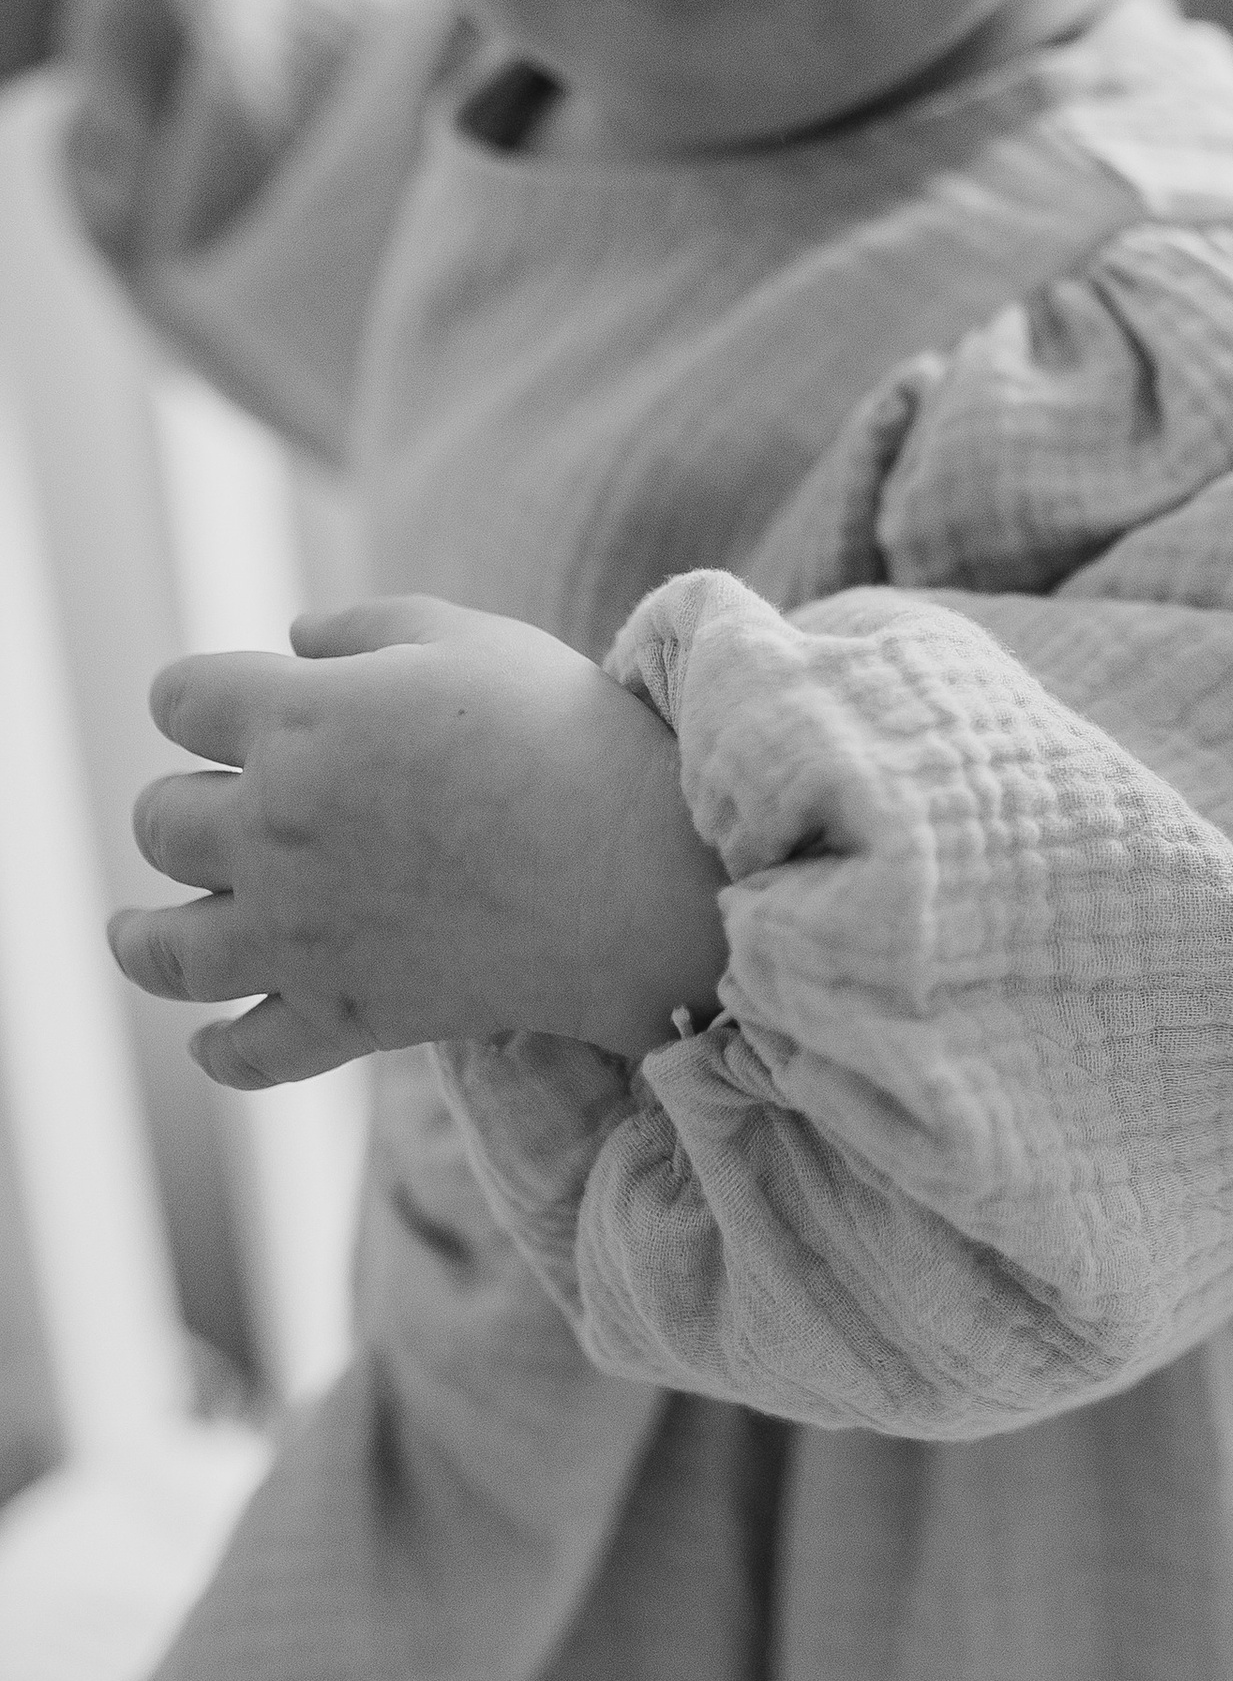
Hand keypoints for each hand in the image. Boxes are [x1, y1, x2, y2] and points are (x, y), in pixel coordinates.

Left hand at [110, 595, 729, 1084]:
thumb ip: (363, 627)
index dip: (200, 698)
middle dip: (187, 805)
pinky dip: (218, 1047)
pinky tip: (210, 1034)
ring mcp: (300, 932)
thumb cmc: (568, 733)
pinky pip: (244, 1052)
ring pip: (162, 947)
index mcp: (296, 719)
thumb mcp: (467, 637)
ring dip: (143, 933)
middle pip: (159, 820)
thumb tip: (292, 638)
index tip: (226, 708)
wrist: (645, 866)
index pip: (178, 699)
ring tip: (140, 928)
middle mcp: (274, 827)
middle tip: (227, 807)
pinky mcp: (347, 1015)